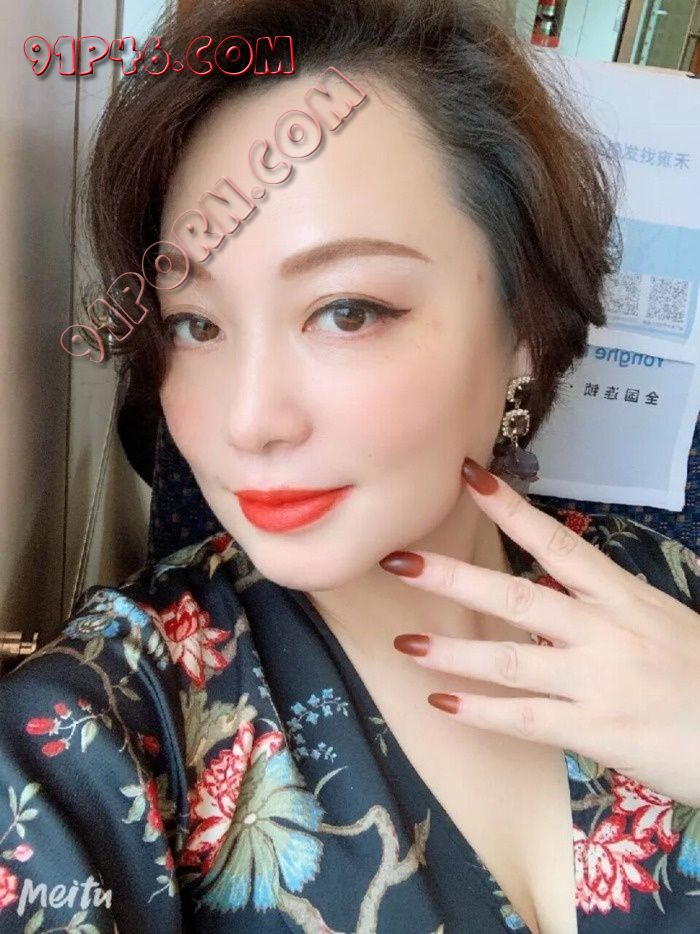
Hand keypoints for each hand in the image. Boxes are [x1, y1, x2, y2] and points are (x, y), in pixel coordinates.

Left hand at [378, 456, 699, 807]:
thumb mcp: (659, 620)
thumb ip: (603, 604)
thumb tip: (546, 585)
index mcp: (623, 597)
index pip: (557, 543)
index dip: (510, 510)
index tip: (467, 478)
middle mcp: (605, 631)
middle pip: (518, 595)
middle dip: (455, 577)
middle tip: (400, 559)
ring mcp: (599, 681)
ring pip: (512, 660)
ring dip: (454, 650)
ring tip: (405, 642)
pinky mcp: (597, 731)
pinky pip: (526, 720)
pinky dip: (480, 712)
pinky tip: (441, 703)